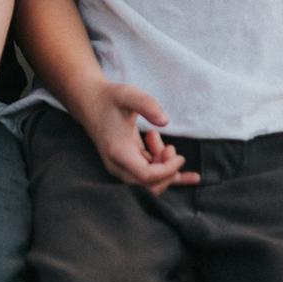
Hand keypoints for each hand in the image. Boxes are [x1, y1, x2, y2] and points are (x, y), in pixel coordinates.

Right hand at [74, 81, 199, 190]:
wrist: (90, 102)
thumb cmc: (110, 98)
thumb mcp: (129, 95)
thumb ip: (147, 105)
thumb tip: (165, 121)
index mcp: (118, 152)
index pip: (147, 176)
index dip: (167, 170)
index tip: (178, 155)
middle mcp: (117, 165)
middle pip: (149, 186)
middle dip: (167, 171)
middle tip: (169, 147)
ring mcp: (120, 168)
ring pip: (150, 183)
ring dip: (164, 167)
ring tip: (161, 141)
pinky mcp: (126, 165)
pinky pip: (150, 178)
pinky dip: (169, 175)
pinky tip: (192, 176)